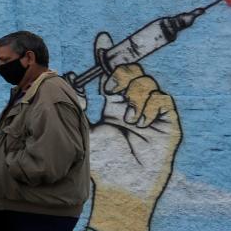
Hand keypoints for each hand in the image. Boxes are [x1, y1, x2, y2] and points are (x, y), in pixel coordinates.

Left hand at [87, 32, 181, 230]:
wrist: (122, 189)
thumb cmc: (102, 166)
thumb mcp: (84, 132)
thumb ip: (76, 110)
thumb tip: (63, 85)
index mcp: (112, 107)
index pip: (112, 76)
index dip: (109, 58)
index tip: (102, 41)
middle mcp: (131, 106)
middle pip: (131, 72)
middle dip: (121, 72)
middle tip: (110, 86)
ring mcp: (149, 113)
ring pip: (145, 82)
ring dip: (133, 94)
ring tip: (126, 119)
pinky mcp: (166, 122)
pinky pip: (162, 98)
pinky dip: (149, 104)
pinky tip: (140, 122)